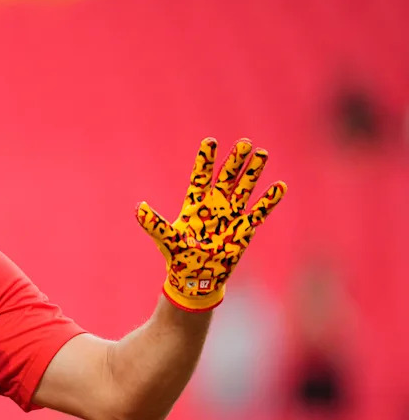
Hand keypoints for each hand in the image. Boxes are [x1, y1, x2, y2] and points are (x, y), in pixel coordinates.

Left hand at [135, 137, 286, 311]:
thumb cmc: (179, 257)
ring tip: (262, 153)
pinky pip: (259, 212)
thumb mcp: (166, 239)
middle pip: (227, 177)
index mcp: (195, 204)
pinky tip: (280, 186)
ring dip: (253, 173)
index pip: (201, 176)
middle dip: (235, 161)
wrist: (196, 279)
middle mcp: (215, 205)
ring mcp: (231, 215)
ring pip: (244, 188)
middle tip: (244, 142)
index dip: (206, 160)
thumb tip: (139, 208)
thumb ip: (154, 224)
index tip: (211, 141)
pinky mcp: (244, 229)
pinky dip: (269, 200)